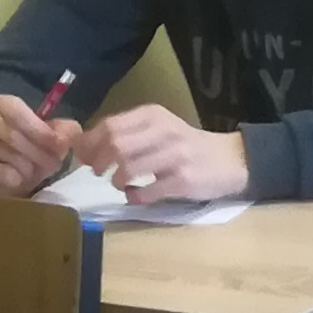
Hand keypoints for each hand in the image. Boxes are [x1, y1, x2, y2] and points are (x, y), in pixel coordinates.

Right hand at [0, 91, 82, 196]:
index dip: (36, 128)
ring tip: (32, 172)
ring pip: (0, 150)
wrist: (17, 181)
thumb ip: (65, 133)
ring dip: (23, 166)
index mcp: (4, 105)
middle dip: (36, 151)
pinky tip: (15, 179)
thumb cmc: (35, 155)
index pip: (13, 107)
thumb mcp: (56, 142)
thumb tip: (66, 135)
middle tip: (51, 164)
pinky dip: (4, 175)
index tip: (55, 145)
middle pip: (9, 131)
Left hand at [92, 107, 251, 204]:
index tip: (82, 155)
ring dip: (116, 179)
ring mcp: (174, 156)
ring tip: (119, 184)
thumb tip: (88, 145)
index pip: (109, 125)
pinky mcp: (183, 180)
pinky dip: (135, 196)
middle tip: (96, 172)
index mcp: (153, 115)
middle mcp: (163, 131)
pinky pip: (148, 191)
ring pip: (128, 167)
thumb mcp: (160, 129)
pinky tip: (135, 196)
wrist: (231, 160)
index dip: (89, 143)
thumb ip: (129, 133)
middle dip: (98, 161)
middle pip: (115, 144)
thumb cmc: (188, 146)